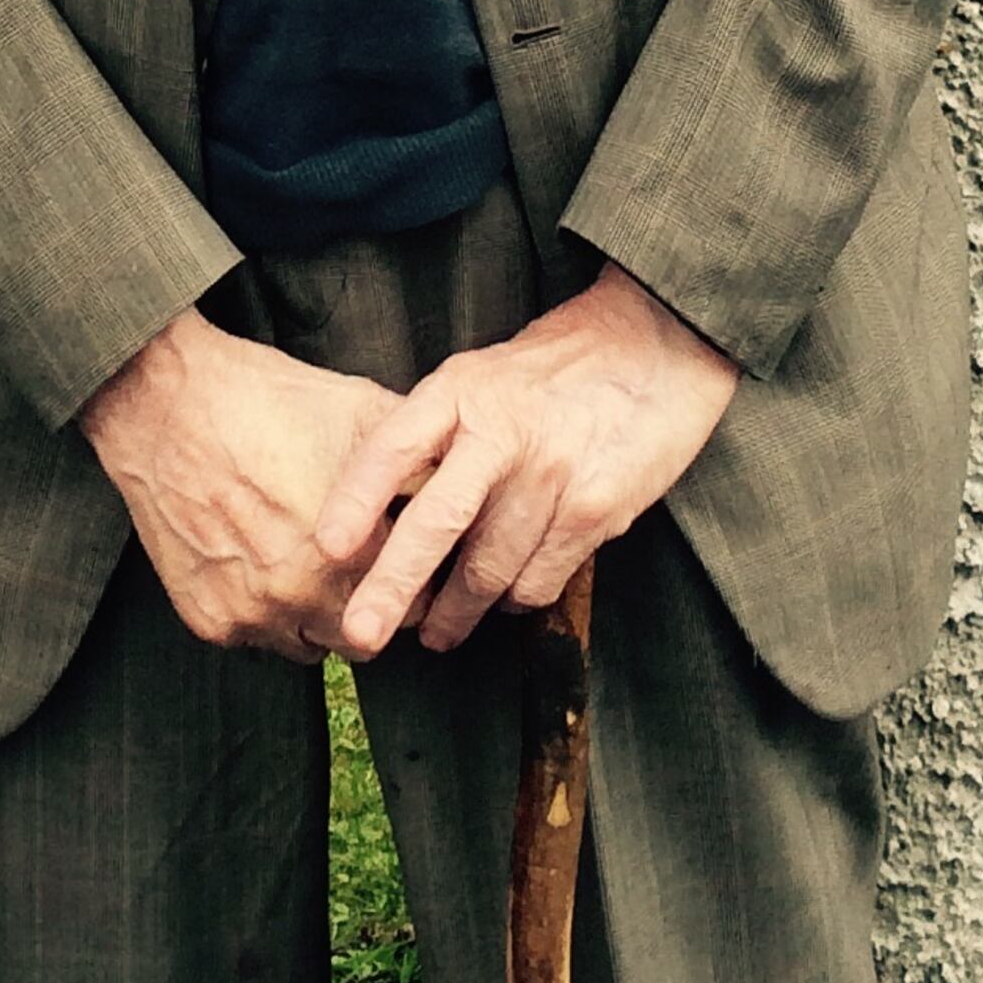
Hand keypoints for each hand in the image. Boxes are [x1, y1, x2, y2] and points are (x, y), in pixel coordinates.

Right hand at [79, 307, 385, 657]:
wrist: (164, 403)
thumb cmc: (266, 400)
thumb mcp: (362, 411)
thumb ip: (420, 460)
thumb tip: (460, 482)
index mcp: (352, 551)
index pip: (415, 603)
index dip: (412, 576)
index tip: (401, 556)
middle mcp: (304, 594)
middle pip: (367, 636)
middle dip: (369, 604)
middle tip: (356, 564)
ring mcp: (254, 613)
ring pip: (312, 645)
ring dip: (318, 615)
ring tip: (306, 563)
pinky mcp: (212, 621)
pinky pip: (258, 638)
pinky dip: (264, 610)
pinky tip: (258, 559)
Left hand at [311, 267, 738, 660]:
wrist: (654, 348)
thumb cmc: (553, 369)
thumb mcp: (480, 375)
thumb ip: (436, 430)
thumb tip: (380, 504)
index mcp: (461, 390)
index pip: (394, 446)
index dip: (355, 498)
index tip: (327, 546)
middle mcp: (502, 432)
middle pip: (435, 523)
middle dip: (392, 586)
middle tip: (360, 634)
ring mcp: (551, 474)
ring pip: (487, 567)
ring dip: (456, 612)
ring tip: (437, 632)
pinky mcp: (596, 509)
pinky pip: (538, 578)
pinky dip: (514, 597)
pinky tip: (505, 598)